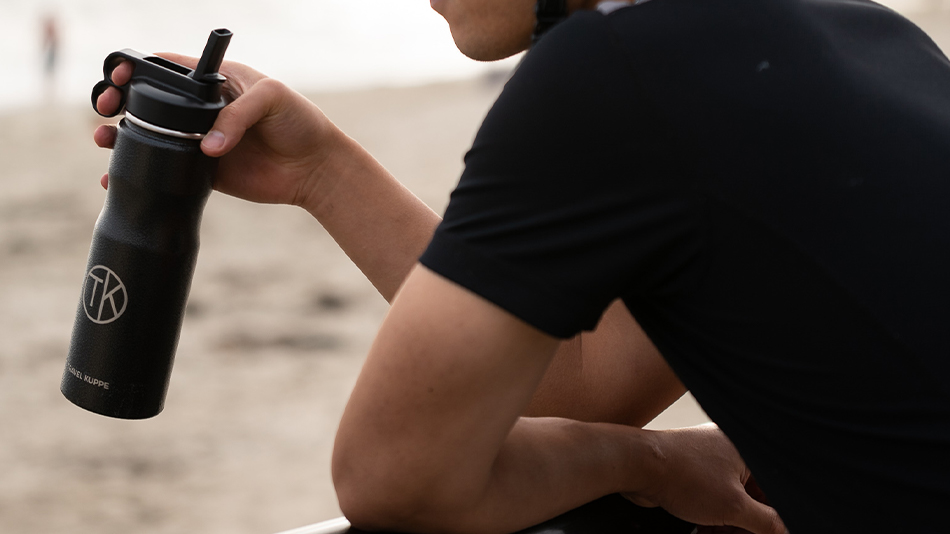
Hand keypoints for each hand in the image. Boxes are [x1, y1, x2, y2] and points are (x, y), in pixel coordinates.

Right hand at [93, 54, 342, 208]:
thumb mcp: (271, 99)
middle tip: (105, 109)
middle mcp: (202, 111)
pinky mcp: (205, 172)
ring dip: (121, 138)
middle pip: (149, 103)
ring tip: (105, 141)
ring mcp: (200, 141)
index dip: (137, 68)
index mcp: (214, 82)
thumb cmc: (300, 121)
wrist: (315, 168)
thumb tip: (205, 147)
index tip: (119, 77)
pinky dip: (142, 173)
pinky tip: (118, 179)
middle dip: (119, 102)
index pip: (167, 68)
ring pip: (152, 137)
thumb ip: (236, 115)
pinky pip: (167, 170)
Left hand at [625, 424, 787, 533]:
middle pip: (751, 495)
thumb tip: (783, 529)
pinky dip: (712, 515)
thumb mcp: (733, 507)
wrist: (638, 466)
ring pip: (729, 498)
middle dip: (747, 523)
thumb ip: (765, 522)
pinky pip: (710, 496)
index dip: (773, 515)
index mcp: (747, 450)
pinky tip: (706, 531)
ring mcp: (708, 459)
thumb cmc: (683, 475)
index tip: (768, 531)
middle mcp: (729, 450)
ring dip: (729, 523)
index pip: (774, 488)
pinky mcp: (691, 469)